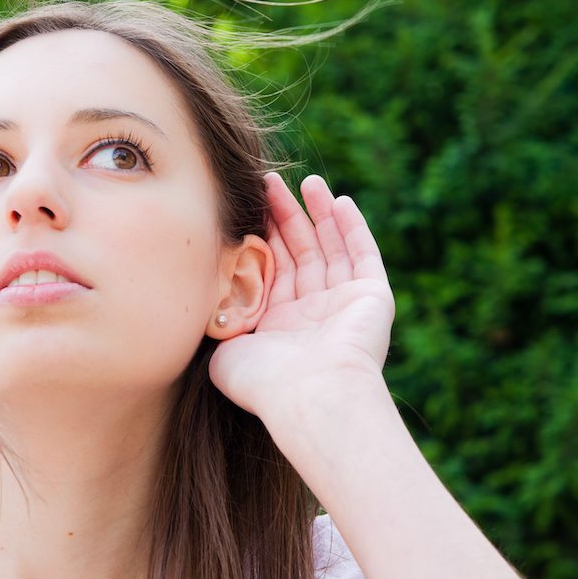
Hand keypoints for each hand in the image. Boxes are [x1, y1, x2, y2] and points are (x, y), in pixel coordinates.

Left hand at [209, 173, 395, 429]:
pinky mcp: (372, 297)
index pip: (272, 268)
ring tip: (308, 181)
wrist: (312, 397)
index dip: (262, 235)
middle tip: (270, 181)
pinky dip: (353, 227)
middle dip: (286, 215)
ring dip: (320, 213)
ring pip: (332, 247)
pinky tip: (339, 201)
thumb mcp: (224, 351)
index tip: (248, 204)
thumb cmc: (264, 381)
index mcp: (280, 325)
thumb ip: (217, 323)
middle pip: (300, 252)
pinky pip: (363, 254)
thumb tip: (205, 299)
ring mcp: (345, 304)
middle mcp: (313, 313)